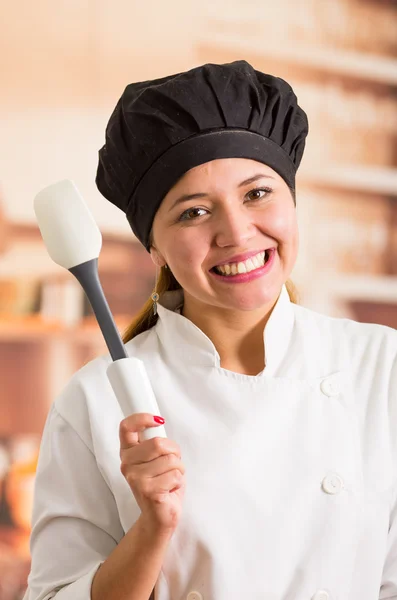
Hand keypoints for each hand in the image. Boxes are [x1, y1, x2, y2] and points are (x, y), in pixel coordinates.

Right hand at [119, 413, 185, 534]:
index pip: (126, 427)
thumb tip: (159, 420)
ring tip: (169, 479)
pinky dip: (179, 482)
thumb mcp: (155, 458)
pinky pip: (175, 475)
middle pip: (158, 443)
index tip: (158, 420)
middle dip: (174, 451)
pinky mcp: (148, 491)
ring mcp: (136, 478)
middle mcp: (127, 464)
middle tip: (171, 464)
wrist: (159, 516)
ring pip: (171, 460)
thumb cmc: (161, 483)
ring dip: (178, 469)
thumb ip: (154, 441)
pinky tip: (169, 490)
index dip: (142, 418)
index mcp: (127, 452)